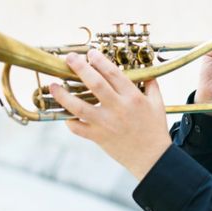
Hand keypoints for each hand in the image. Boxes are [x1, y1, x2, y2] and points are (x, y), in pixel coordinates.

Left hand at [50, 51, 171, 180]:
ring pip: (79, 106)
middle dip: (80, 68)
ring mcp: (105, 124)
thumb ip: (151, 85)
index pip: (113, 73)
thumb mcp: (157, 104)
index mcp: (132, 97)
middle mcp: (117, 108)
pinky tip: (64, 113)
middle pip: (94, 84)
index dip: (99, 60)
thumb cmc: (155, 129)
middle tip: (70, 58)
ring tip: (53, 85)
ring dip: (63, 95)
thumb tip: (145, 71)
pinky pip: (77, 129)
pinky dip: (68, 121)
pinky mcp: (98, 137)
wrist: (152, 158)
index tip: (90, 53)